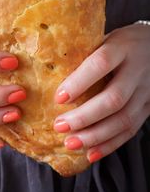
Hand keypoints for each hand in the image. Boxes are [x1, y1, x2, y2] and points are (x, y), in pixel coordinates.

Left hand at [53, 24, 149, 162]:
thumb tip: (51, 73)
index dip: (79, 82)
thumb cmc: (123, 43)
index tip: (59, 98)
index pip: (101, 64)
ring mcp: (146, 91)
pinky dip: (111, 144)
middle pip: (113, 99)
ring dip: (95, 136)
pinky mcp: (149, 107)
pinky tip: (92, 153)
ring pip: (123, 119)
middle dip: (84, 117)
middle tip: (60, 126)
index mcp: (123, 47)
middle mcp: (137, 70)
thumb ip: (86, 54)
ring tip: (71, 143)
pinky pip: (132, 129)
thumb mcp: (107, 39)